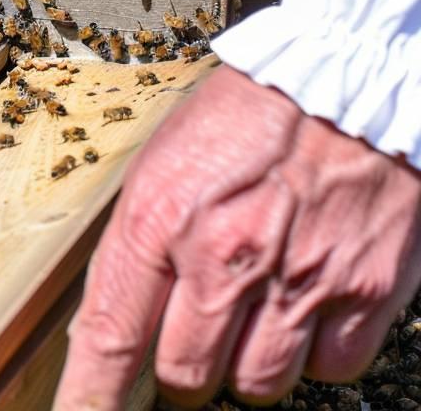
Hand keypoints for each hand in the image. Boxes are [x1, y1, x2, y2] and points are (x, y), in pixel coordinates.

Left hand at [54, 66, 420, 408]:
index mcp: (159, 219)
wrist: (342, 78)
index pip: (111, 339)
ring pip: (258, 386)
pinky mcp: (366, 291)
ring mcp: (299, 279)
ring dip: (248, 363)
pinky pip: (330, 370)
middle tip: (194, 333)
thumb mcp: (159, 166)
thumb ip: (137, 248)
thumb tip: (113, 325)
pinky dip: (315, 351)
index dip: (90, 399)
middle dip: (184, 369)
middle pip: (189, 378)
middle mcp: (225, 257)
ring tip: (253, 310)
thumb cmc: (245, 117)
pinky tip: (305, 304)